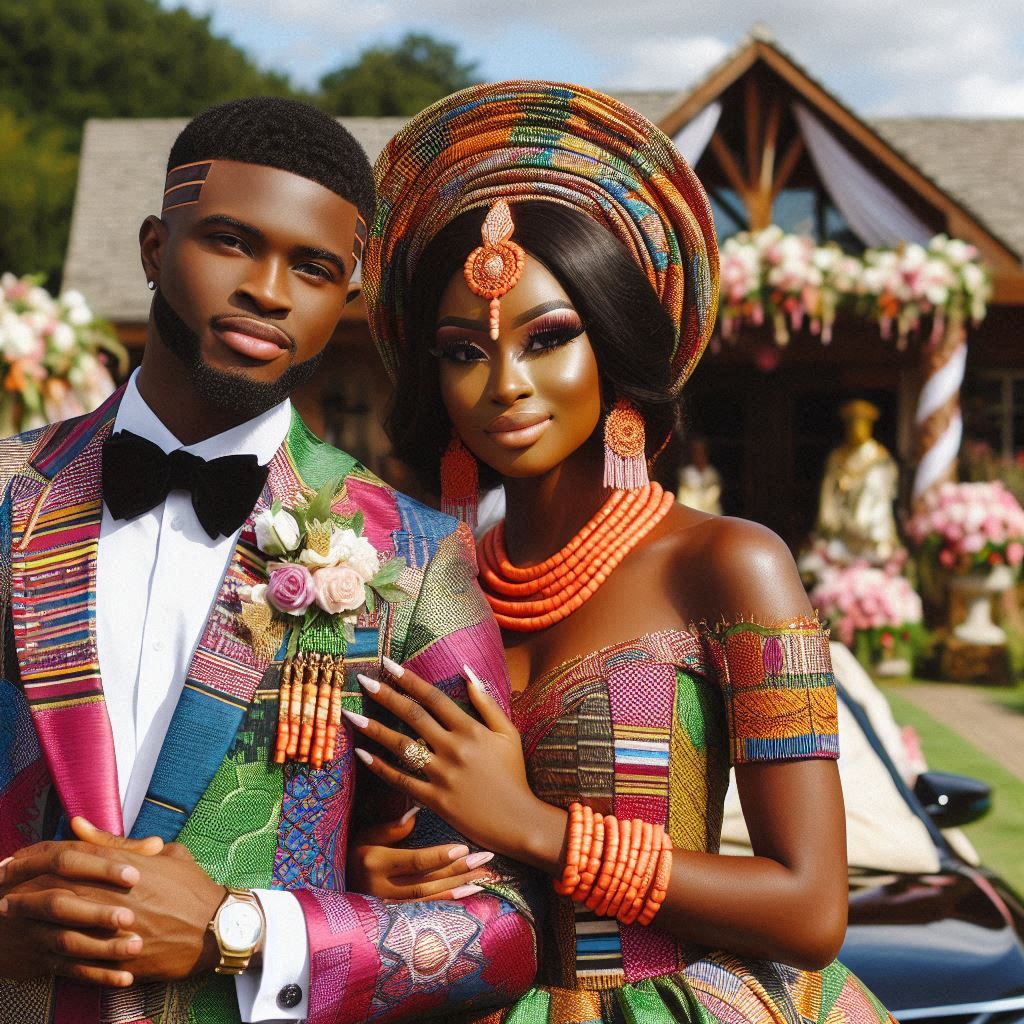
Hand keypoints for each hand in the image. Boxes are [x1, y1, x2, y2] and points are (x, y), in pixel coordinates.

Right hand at [0, 830, 147, 985]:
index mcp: (40, 865)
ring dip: (100, 947)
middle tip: (131, 917)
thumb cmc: (47, 878)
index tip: (135, 875)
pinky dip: (96, 975)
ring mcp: (33, 931)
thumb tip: (155, 844)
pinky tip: (124, 977)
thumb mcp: (67, 858)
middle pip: (61, 905)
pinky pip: (67, 969)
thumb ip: (114, 849)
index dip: (102, 868)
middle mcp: (30, 897)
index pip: (68, 860)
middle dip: (96, 913)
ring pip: (65, 941)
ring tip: (134, 947)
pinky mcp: (38, 960)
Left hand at [2, 836, 223, 983]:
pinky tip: (34, 948)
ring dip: (28, 918)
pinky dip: (49, 951)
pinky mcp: (114, 960)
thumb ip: (115, 843)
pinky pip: (74, 957)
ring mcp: (112, 929)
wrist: (217, 929)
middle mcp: (113, 896)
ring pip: (57, 924)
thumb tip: (78, 823)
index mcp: (123, 867)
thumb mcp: (164, 854)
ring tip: (7, 915)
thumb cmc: (191, 887)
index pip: (68, 856)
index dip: (36, 857)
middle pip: (54, 888)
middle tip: (0, 886)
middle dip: (22, 887)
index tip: (15, 859)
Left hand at [347, 658, 538, 859]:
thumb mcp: (507, 733)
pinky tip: (362, 754)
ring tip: (351, 716)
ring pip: (401, 746)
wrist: (518, 820)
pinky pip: (401, 781)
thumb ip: (486, 703)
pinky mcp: (434, 799)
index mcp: (470, 729)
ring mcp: (441, 774)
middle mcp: (452, 748)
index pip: (433, 697)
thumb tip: (468, 673)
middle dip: (386, 696)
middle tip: (364, 681)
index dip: (409, 679)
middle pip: (413, 716)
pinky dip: (380, 768)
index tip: (388, 664)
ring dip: (374, 730)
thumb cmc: (514, 774)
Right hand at [348, 808, 495, 900]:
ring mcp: (385, 906)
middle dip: (458, 872)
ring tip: (482, 880)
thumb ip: (391, 827)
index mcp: (375, 862)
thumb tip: (415, 812)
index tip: (465, 849)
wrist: (337, 882)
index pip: (414, 861)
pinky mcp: (391, 918)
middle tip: (484, 862)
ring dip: (457, 889)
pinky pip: (423, 911)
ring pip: (428, 899)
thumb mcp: (367, 834)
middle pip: (426, 881)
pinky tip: (466, 895)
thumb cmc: (356, 852)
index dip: (440, 856)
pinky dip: (446, 903)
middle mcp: (380, 888)